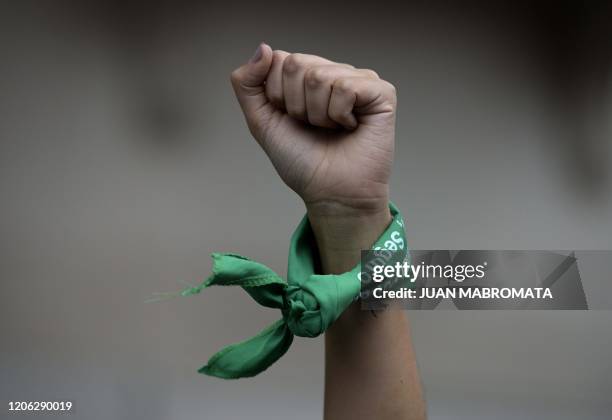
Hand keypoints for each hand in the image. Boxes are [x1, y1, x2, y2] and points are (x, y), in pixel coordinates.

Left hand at [230, 43, 396, 216]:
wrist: (330, 193)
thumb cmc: (302, 162)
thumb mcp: (262, 122)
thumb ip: (247, 84)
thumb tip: (263, 48)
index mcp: (307, 77)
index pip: (279, 59)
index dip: (277, 95)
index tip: (292, 120)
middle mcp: (334, 73)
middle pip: (297, 64)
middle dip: (296, 105)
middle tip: (313, 127)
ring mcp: (359, 80)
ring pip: (319, 77)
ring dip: (318, 115)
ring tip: (332, 129)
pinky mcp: (381, 93)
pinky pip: (346, 87)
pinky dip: (340, 115)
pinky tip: (350, 127)